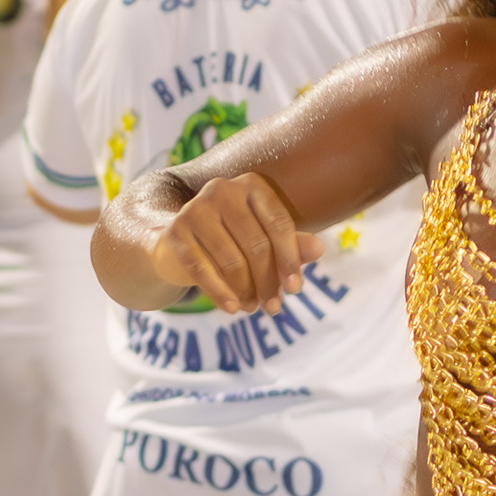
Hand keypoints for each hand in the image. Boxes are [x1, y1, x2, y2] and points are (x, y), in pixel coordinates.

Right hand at [151, 173, 323, 315]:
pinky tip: (232, 309)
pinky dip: (220, 293)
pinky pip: (203, 270)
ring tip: (253, 308)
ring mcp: (196, 209)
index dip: (290, 259)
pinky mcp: (175, 232)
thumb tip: (320, 249)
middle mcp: (223, 190)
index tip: (296, 289)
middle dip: (268, 282)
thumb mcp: (263, 240)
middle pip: (257, 245)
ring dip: (246, 291)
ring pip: (232, 261)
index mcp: (251, 186)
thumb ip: (291, 244)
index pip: (279, 224)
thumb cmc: (231, 240)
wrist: (176, 242)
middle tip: (273, 307)